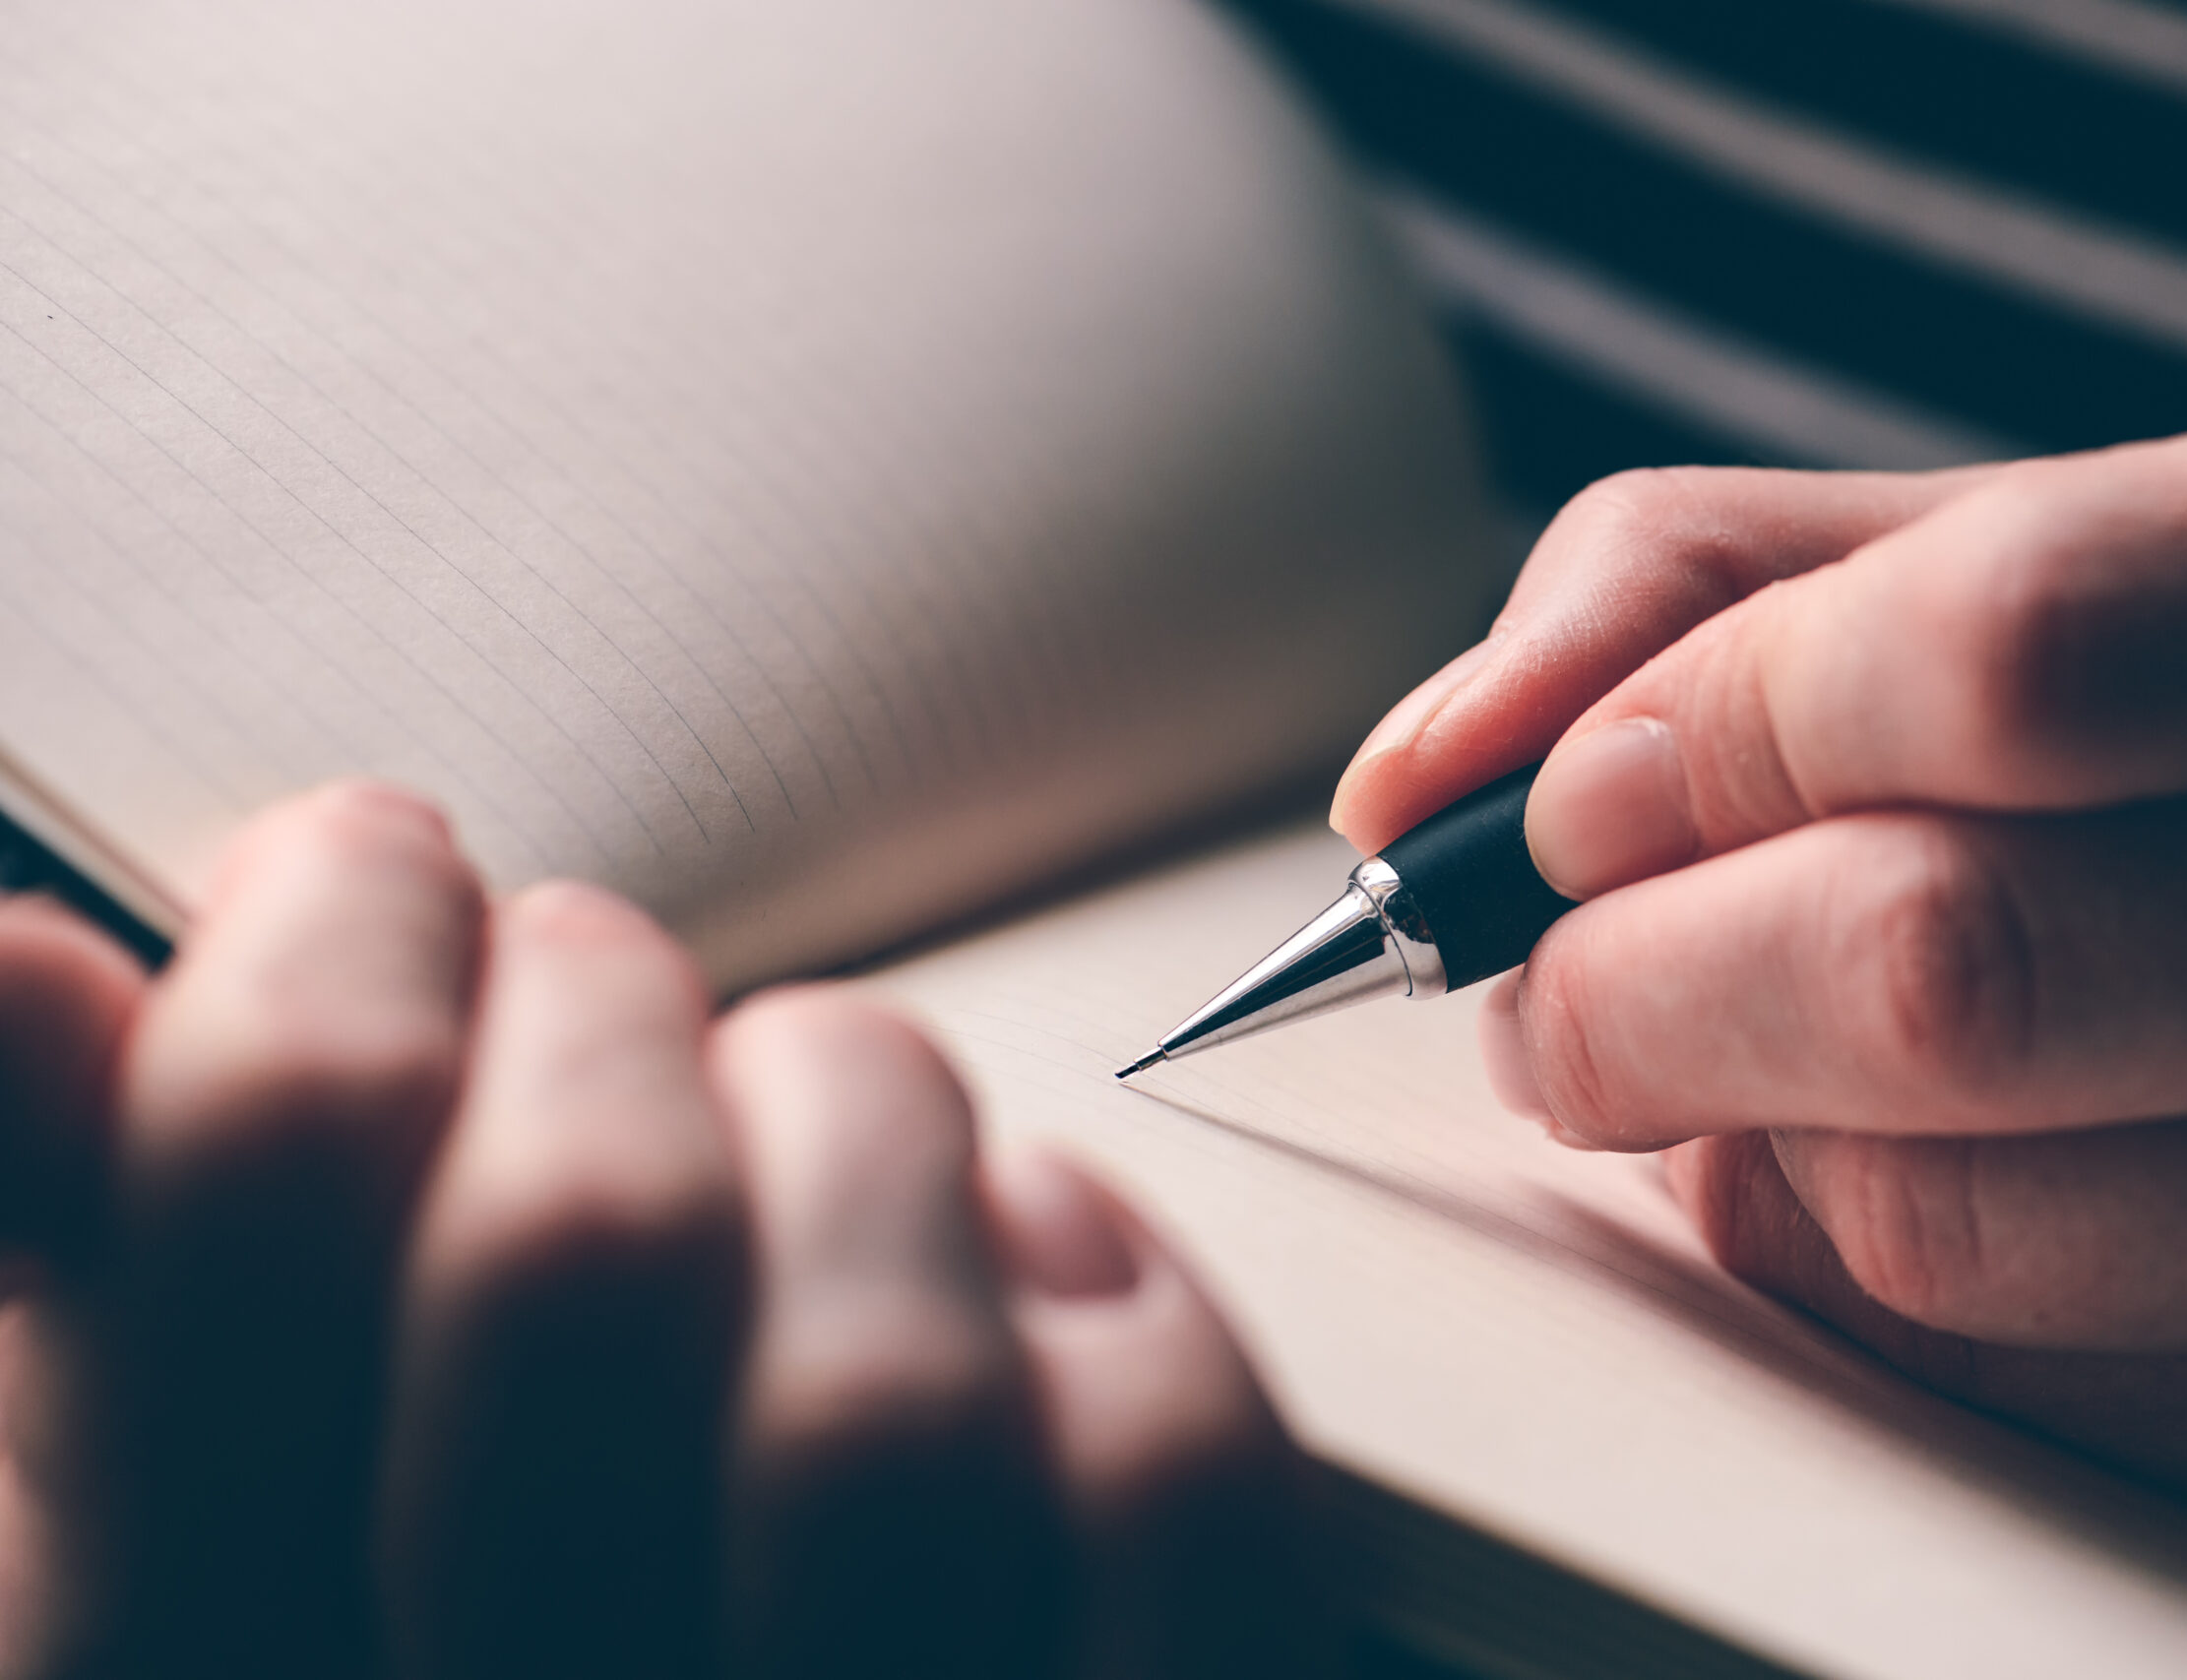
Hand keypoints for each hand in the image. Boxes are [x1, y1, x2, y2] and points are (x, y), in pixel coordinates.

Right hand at [0, 785, 1322, 1677]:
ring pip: (891, 1376)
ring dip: (860, 1130)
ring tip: (815, 1095)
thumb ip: (108, 1326)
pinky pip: (1157, 1492)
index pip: (275, 1173)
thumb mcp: (166, 1574)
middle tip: (582, 973)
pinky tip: (1034, 1283)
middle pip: (596, 1243)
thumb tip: (40, 983)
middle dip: (596, 1007)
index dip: (330, 945)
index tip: (360, 872)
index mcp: (216, 1679)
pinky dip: (1113, 1308)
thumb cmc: (448, 1644)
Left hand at [1335, 384, 2186, 1565]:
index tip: (1584, 789)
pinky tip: (1914, 1160)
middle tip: (1565, 965)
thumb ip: (1706, 589)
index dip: (1722, 729)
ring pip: (1934, 1227)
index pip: (2007, 658)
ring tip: (1761, 1048)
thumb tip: (1419, 781)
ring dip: (1736, 1142)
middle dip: (1636, 983)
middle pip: (1937, 978)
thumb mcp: (2034, 531)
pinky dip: (1853, 1273)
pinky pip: (1995, 1386)